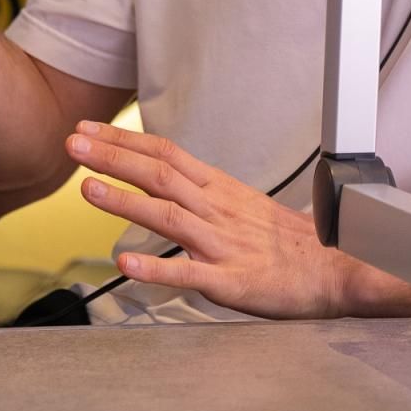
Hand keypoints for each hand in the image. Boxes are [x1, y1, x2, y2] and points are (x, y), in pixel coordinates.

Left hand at [67, 120, 410, 319]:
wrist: (337, 270)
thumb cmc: (288, 243)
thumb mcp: (242, 203)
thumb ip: (201, 192)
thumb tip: (161, 178)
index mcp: (220, 188)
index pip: (165, 152)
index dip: (125, 139)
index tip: (89, 128)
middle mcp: (218, 209)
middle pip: (159, 173)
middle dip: (112, 156)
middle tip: (72, 142)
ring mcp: (224, 244)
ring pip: (168, 215)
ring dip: (124, 199)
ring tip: (86, 188)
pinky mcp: (233, 282)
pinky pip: (190, 272)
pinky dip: (156, 266)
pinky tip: (124, 263)